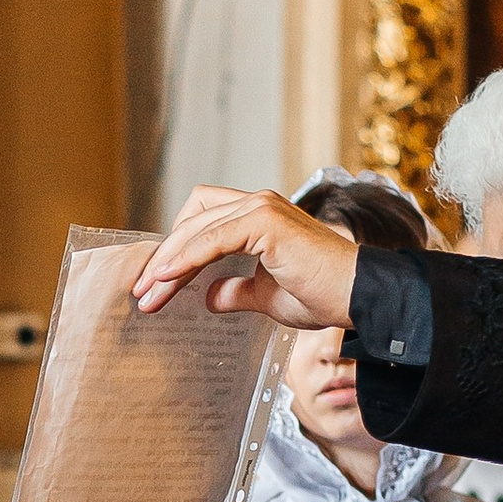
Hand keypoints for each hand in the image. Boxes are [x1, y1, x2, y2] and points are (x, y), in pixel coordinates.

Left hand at [132, 188, 360, 331]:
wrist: (360, 297)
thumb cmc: (325, 295)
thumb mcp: (266, 297)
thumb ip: (235, 292)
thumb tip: (209, 296)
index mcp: (258, 218)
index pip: (202, 224)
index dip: (174, 255)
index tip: (153, 288)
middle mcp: (257, 204)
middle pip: (192, 221)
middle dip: (162, 258)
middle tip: (142, 293)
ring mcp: (262, 208)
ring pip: (197, 227)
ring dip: (168, 261)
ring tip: (148, 293)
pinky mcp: (266, 221)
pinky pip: (213, 239)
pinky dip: (187, 257)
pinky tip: (168, 278)